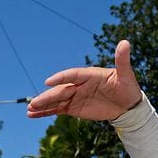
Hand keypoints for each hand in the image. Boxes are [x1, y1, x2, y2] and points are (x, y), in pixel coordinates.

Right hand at [27, 40, 141, 120]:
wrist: (127, 104)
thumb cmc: (127, 87)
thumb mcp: (126, 75)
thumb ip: (122, 60)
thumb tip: (125, 42)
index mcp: (89, 74)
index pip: (73, 75)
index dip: (61, 78)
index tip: (49, 82)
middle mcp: (79, 84)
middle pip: (60, 90)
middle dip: (47, 96)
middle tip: (34, 102)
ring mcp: (75, 96)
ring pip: (56, 100)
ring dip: (42, 104)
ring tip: (29, 110)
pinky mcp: (73, 107)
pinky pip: (57, 109)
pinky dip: (46, 112)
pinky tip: (33, 115)